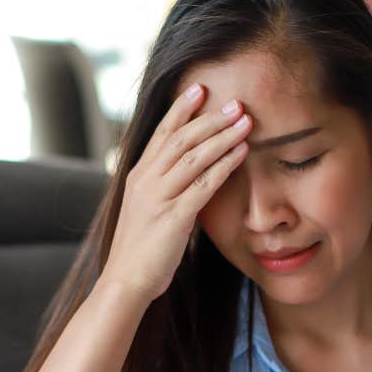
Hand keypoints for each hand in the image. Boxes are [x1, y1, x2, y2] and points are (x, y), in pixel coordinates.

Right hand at [101, 83, 251, 301]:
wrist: (125, 281)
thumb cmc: (138, 251)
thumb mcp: (144, 211)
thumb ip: (161, 189)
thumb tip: (185, 174)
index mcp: (137, 177)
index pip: (160, 133)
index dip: (180, 110)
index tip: (199, 89)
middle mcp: (145, 181)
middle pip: (180, 138)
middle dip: (209, 118)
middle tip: (235, 103)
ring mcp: (158, 198)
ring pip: (193, 156)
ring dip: (222, 136)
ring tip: (245, 121)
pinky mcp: (173, 217)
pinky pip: (203, 184)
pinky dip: (224, 165)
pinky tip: (242, 153)